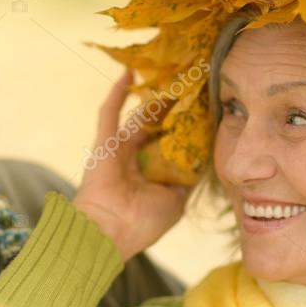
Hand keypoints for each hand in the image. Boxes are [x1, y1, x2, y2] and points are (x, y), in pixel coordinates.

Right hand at [73, 71, 188, 260]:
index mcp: (148, 174)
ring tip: (169, 76)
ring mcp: (117, 149)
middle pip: (155, 126)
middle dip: (171, 109)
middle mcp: (133, 158)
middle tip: (189, 89)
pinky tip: (128, 73)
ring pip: (138, 116)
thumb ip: (185, 182)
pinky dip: (117, 93)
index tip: (200, 113)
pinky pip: (109, 113)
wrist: (109, 233)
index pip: (168, 145)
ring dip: (152, 97)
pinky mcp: (104, 143)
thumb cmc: (141, 223)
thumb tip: (199, 164)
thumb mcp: (174, 203)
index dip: (182, 129)